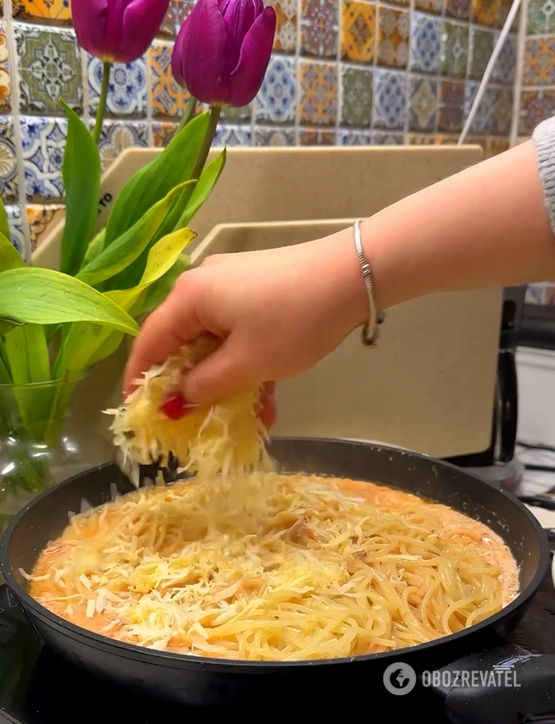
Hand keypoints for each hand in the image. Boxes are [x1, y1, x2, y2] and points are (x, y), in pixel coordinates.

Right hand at [123, 231, 367, 409]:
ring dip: (226, 381)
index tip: (139, 412)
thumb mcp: (247, 363)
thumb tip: (177, 399)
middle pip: (182, 342)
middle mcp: (203, 286)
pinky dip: (246, 363)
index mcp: (189, 297)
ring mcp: (232, 286)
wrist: (352, 275)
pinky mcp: (257, 290)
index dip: (139, 379)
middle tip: (193, 421)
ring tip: (243, 418)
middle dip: (190, 385)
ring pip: (215, 342)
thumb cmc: (293, 321)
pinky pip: (239, 333)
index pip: (149, 342)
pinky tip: (267, 398)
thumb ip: (206, 385)